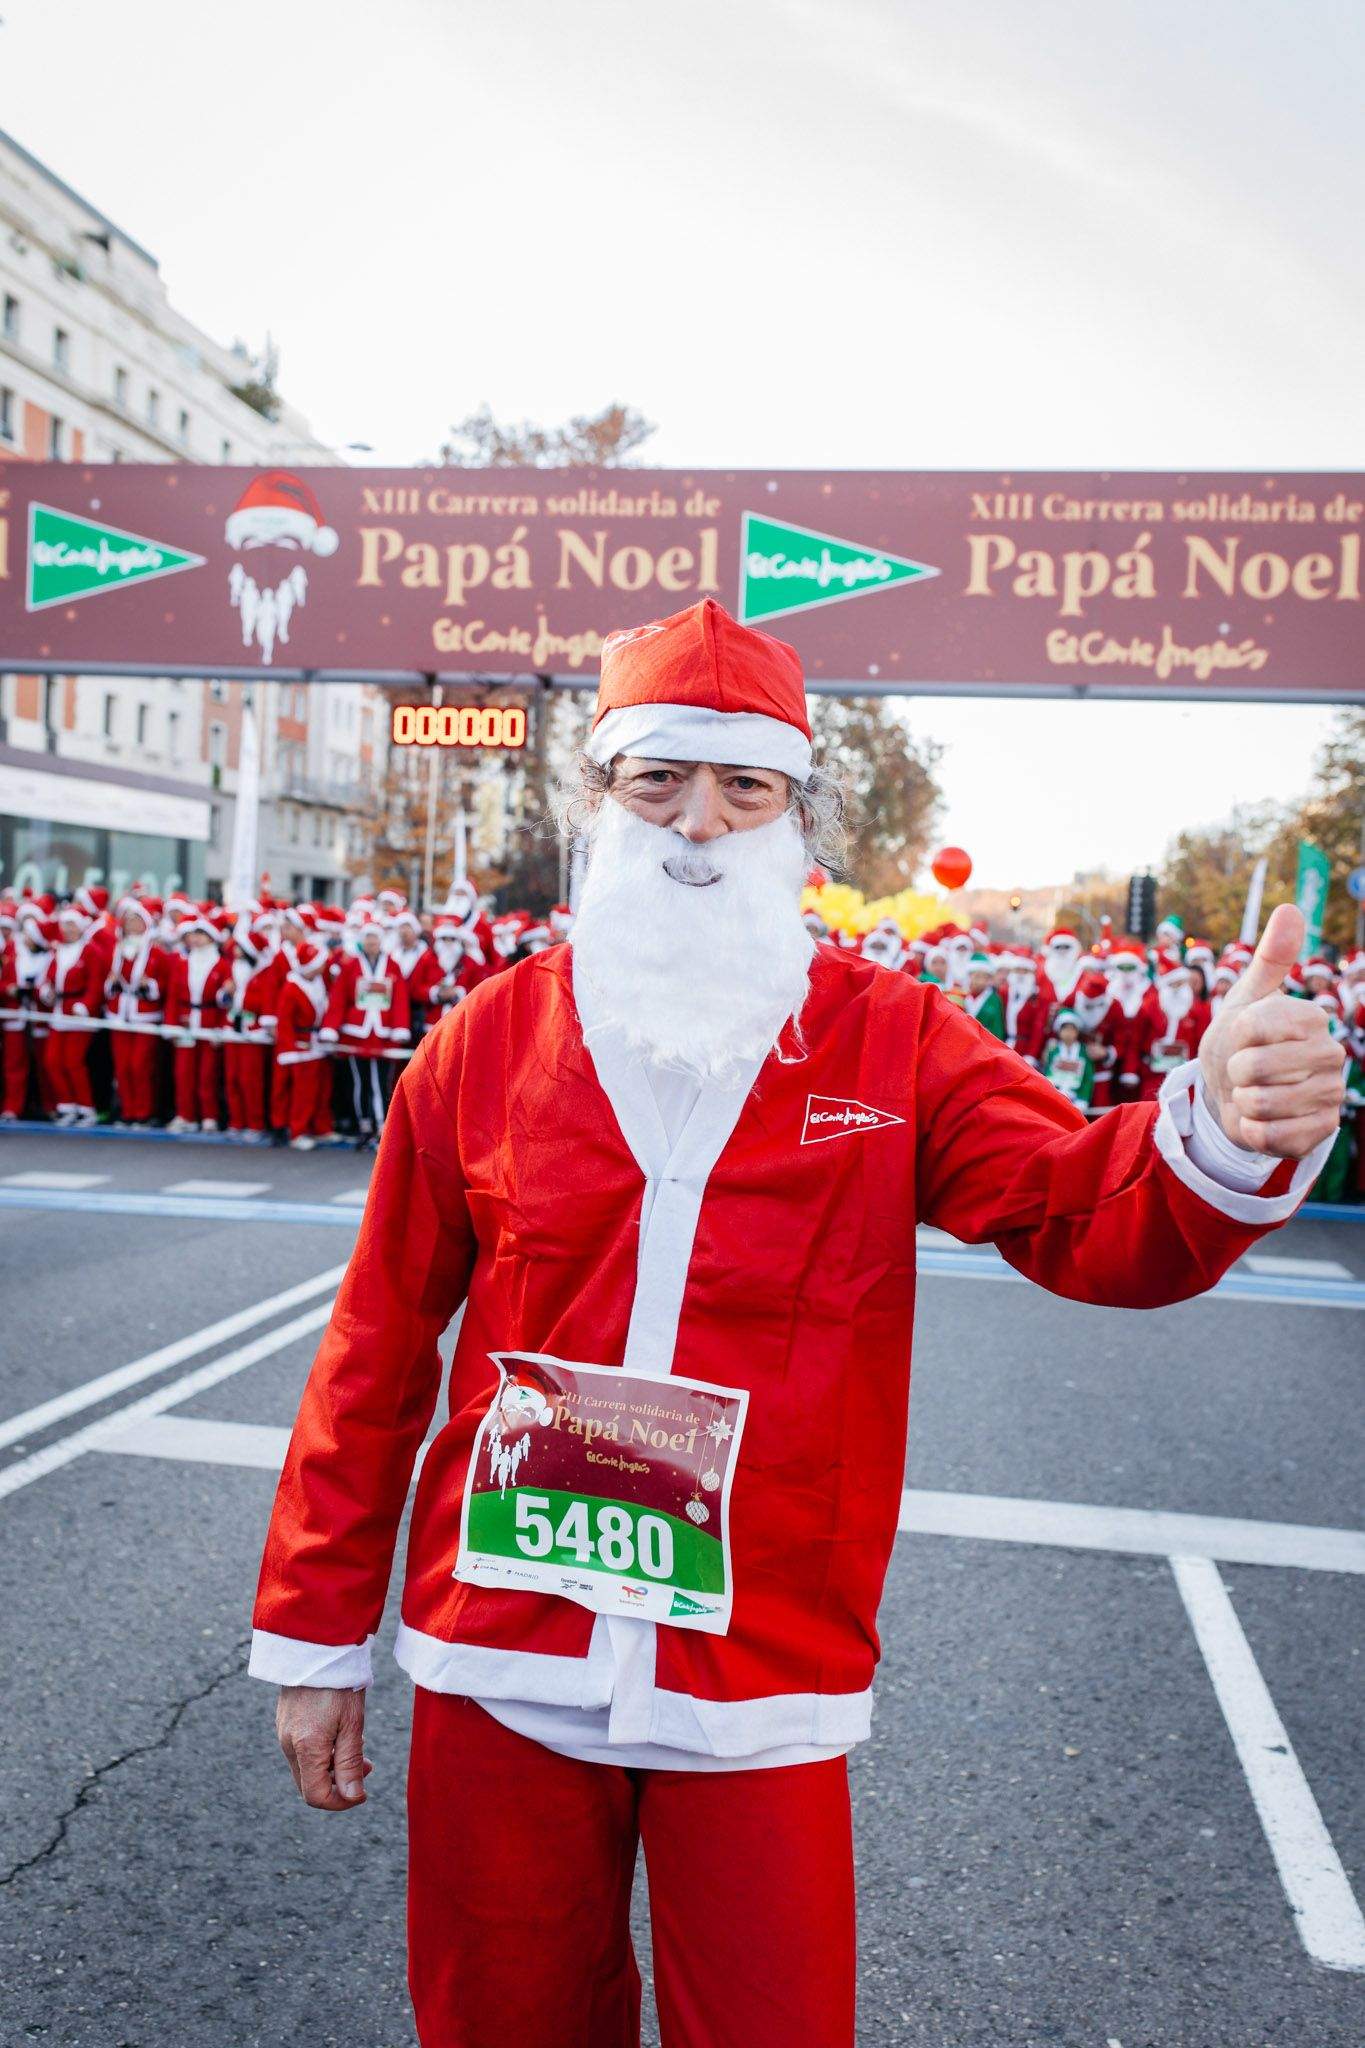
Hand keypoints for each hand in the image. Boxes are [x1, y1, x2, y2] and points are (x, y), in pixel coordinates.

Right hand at [275, 1685, 371, 1810]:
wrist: (316, 1646)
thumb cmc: (339, 1683)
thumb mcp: (352, 1723)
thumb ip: (350, 1762)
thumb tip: (352, 1797)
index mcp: (305, 1748)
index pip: (315, 1796)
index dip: (341, 1802)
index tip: (363, 1792)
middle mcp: (288, 1744)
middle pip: (309, 1784)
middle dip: (338, 1785)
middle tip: (366, 1768)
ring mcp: (284, 1733)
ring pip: (307, 1767)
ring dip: (332, 1768)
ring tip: (359, 1750)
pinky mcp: (286, 1722)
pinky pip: (303, 1750)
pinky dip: (322, 1753)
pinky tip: (341, 1735)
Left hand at [1199, 904, 1344, 1157]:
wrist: (1234, 1092)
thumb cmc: (1240, 1042)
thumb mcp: (1247, 999)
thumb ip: (1270, 958)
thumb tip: (1290, 907)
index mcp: (1312, 1019)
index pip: (1256, 1027)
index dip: (1236, 1035)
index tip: (1243, 1036)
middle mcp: (1331, 1056)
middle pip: (1255, 1068)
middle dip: (1235, 1071)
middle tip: (1244, 1071)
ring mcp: (1329, 1096)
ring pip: (1262, 1104)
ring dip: (1242, 1102)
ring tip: (1252, 1095)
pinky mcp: (1319, 1133)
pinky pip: (1267, 1136)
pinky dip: (1251, 1130)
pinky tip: (1260, 1120)